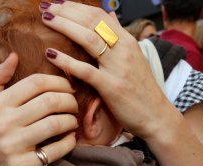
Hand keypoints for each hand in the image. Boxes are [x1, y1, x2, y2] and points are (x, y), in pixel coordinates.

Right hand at [0, 53, 78, 165]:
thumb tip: (14, 55)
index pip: (36, 83)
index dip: (59, 82)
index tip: (68, 88)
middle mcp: (4, 123)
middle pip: (50, 101)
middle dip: (70, 100)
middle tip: (74, 105)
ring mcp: (13, 145)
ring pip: (56, 124)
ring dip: (72, 121)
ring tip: (73, 121)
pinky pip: (56, 150)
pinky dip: (69, 142)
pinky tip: (70, 139)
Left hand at [40, 1, 179, 139]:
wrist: (157, 116)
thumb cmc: (142, 90)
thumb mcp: (134, 57)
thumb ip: (119, 36)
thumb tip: (110, 15)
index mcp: (127, 41)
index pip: (99, 15)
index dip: (77, 7)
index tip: (58, 3)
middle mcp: (123, 50)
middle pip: (91, 21)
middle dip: (66, 11)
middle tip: (45, 7)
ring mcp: (118, 68)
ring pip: (88, 39)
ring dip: (65, 26)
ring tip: (46, 20)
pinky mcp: (112, 87)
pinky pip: (86, 70)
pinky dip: (67, 61)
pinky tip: (51, 54)